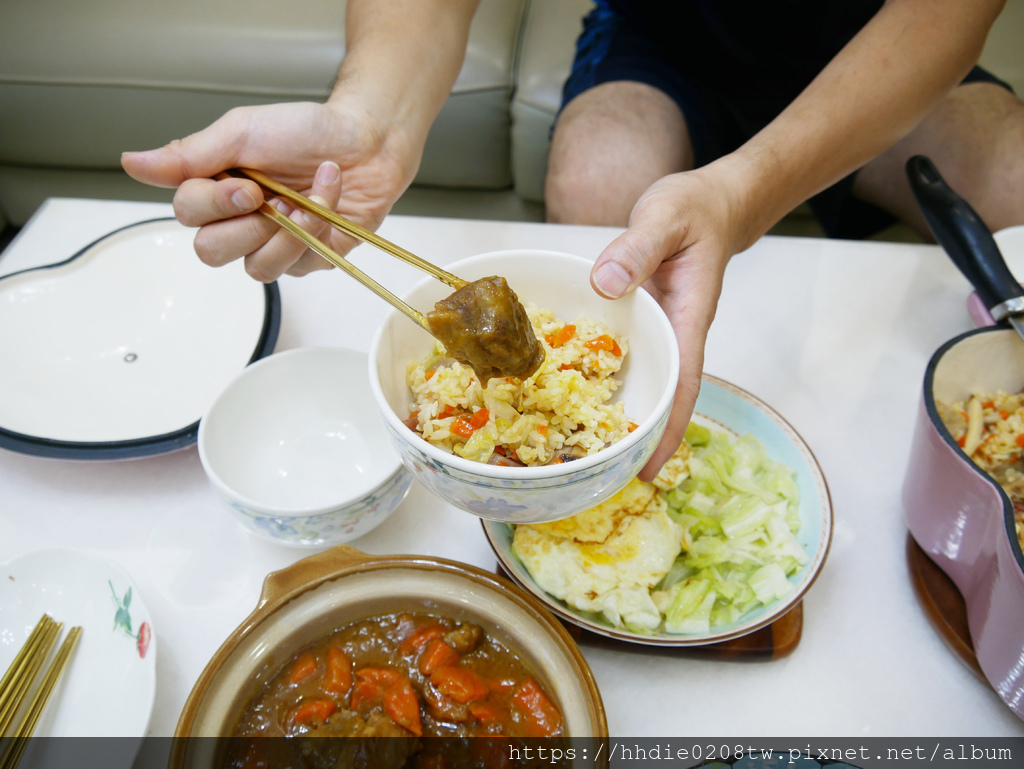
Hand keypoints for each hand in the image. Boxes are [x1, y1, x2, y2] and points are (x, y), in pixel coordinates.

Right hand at [121, 100, 419, 280]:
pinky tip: (329, 203)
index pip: (186, 216)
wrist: (366, 140)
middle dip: (247, 226)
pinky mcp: (308, 259)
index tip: (246, 184)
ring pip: (256, 269)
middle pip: (211, 252)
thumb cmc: (306, 131)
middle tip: (272, 197)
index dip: (214, 206)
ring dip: (287, 233)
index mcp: (215, 188)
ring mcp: (274, 245)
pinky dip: (317, 231)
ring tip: (305, 200)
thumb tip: (131, 163)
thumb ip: (189, 155)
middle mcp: (239, 222)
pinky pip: (298, 266)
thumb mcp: (242, 132)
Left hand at [590, 164, 744, 480]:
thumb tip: (604, 285)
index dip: (667, 431)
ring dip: (618, 414)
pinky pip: (624, 357)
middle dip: (639, 440)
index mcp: (688, 320)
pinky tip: (571, 392)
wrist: (712, 203)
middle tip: (604, 480)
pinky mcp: (644, 321)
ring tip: (581, 452)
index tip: (651, 470)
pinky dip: (602, 378)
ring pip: (641, 381)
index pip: (683, 386)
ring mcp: (659, 331)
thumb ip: (637, 248)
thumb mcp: (665, 218)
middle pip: (661, 397)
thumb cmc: (696, 211)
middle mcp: (675, 335)